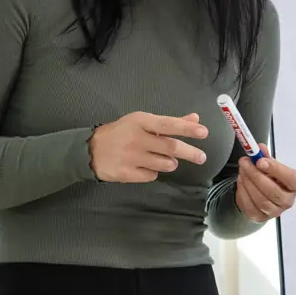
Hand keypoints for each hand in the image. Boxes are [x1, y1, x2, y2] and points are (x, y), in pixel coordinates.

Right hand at [89, 111, 207, 182]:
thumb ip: (170, 122)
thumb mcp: (142, 122)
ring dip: (170, 163)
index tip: (204, 132)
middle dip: (189, 152)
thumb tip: (195, 119)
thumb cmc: (121, 133)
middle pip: (170, 147)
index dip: (187, 129)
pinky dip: (153, 172)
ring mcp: (131, 157)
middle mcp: (136, 138)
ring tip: (166, 160)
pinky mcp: (126, 173)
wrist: (91, 150)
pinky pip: (151, 175)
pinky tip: (145, 166)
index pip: (168, 125)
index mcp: (140, 121)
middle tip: (202, 157)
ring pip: (164, 164)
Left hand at [235, 144, 295, 221]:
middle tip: (245, 162)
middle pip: (273, 191)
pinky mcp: (260, 217)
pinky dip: (242, 191)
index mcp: (295, 185)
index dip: (276, 170)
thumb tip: (259, 148)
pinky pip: (249, 206)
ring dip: (248, 182)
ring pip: (260, 199)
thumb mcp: (269, 164)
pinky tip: (241, 181)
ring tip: (242, 169)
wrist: (260, 193)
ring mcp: (275, 211)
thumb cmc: (270, 177)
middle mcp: (288, 200)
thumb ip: (265, 156)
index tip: (260, 161)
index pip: (291, 179)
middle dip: (256, 175)